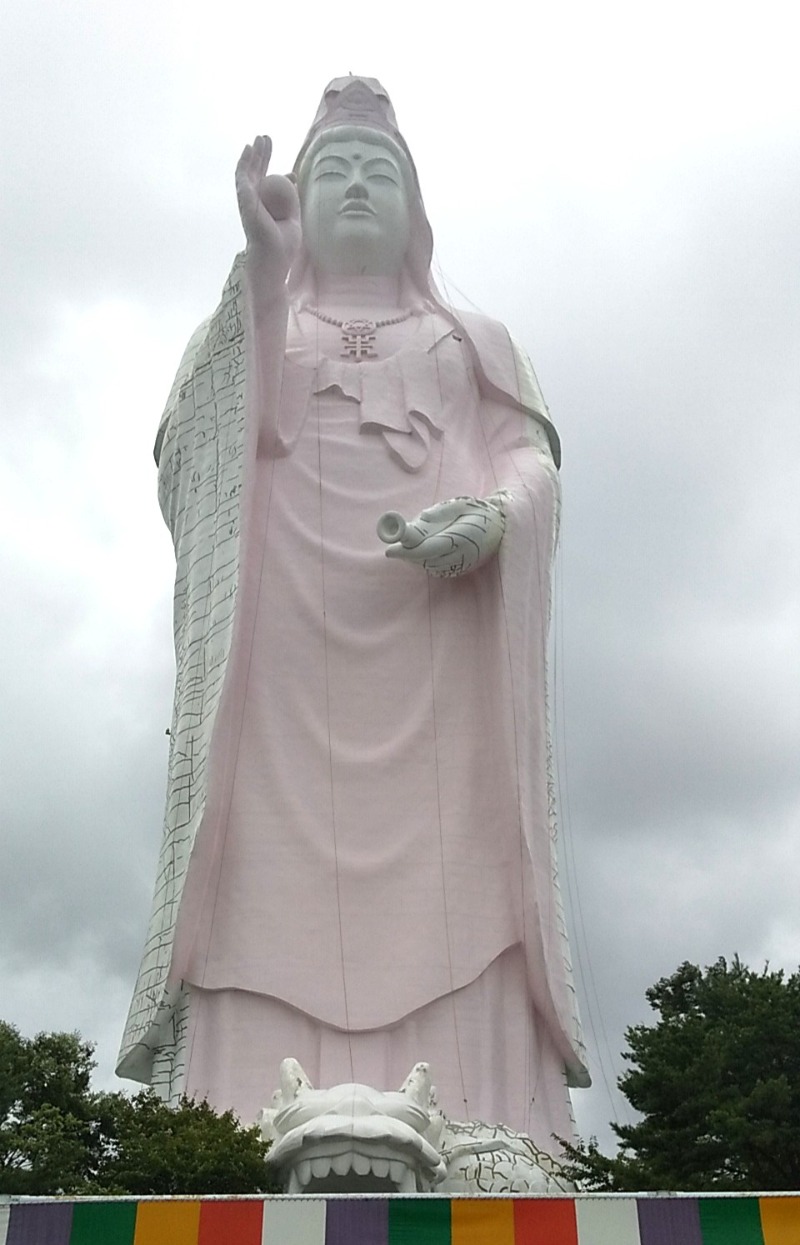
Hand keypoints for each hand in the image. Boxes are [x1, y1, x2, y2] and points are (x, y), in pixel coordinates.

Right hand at [236, 135, 300, 292]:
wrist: (274, 263)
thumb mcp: (293, 217)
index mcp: (264, 207)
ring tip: (260, 137)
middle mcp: (253, 203)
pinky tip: (249, 149)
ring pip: (248, 172)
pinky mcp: (245, 203)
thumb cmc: (282, 247)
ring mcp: (247, 203)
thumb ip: (292, 198)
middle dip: (261, 155)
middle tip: (266, 137)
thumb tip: (292, 176)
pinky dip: (245, 163)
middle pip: (256, 173)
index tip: (275, 151)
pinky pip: (243, 179)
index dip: (268, 164)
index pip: (265, 180)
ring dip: (254, 154)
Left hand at [377, 493, 507, 577]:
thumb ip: (442, 511)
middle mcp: (460, 555)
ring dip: (415, 558)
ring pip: (429, 565)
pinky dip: (425, 561)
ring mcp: (460, 564)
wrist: (502, 527)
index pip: (427, 549)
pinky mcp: (461, 569)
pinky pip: (437, 568)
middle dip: (407, 554)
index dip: (407, 550)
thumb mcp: (461, 504)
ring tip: (408, 546)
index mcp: (459, 538)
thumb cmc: (478, 512)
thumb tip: (423, 517)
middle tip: (393, 547)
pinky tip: (422, 551)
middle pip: (425, 560)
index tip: (389, 550)